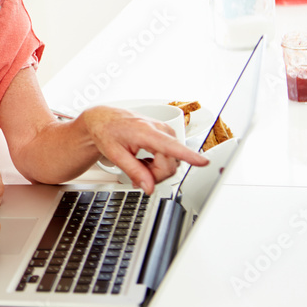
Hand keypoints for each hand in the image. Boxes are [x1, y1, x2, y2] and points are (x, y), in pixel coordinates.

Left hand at [81, 106, 208, 194]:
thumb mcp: (115, 154)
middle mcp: (159, 129)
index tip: (203, 162)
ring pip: (171, 161)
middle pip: (170, 163)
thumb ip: (134, 172)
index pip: (171, 146)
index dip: (189, 155)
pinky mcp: (165, 134)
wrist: (103, 118)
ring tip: (139, 165)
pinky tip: (145, 161)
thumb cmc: (107, 131)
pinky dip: (158, 163)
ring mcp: (164, 131)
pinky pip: (170, 156)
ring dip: (157, 169)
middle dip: (156, 175)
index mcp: (145, 132)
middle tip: (137, 177)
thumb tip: (149, 187)